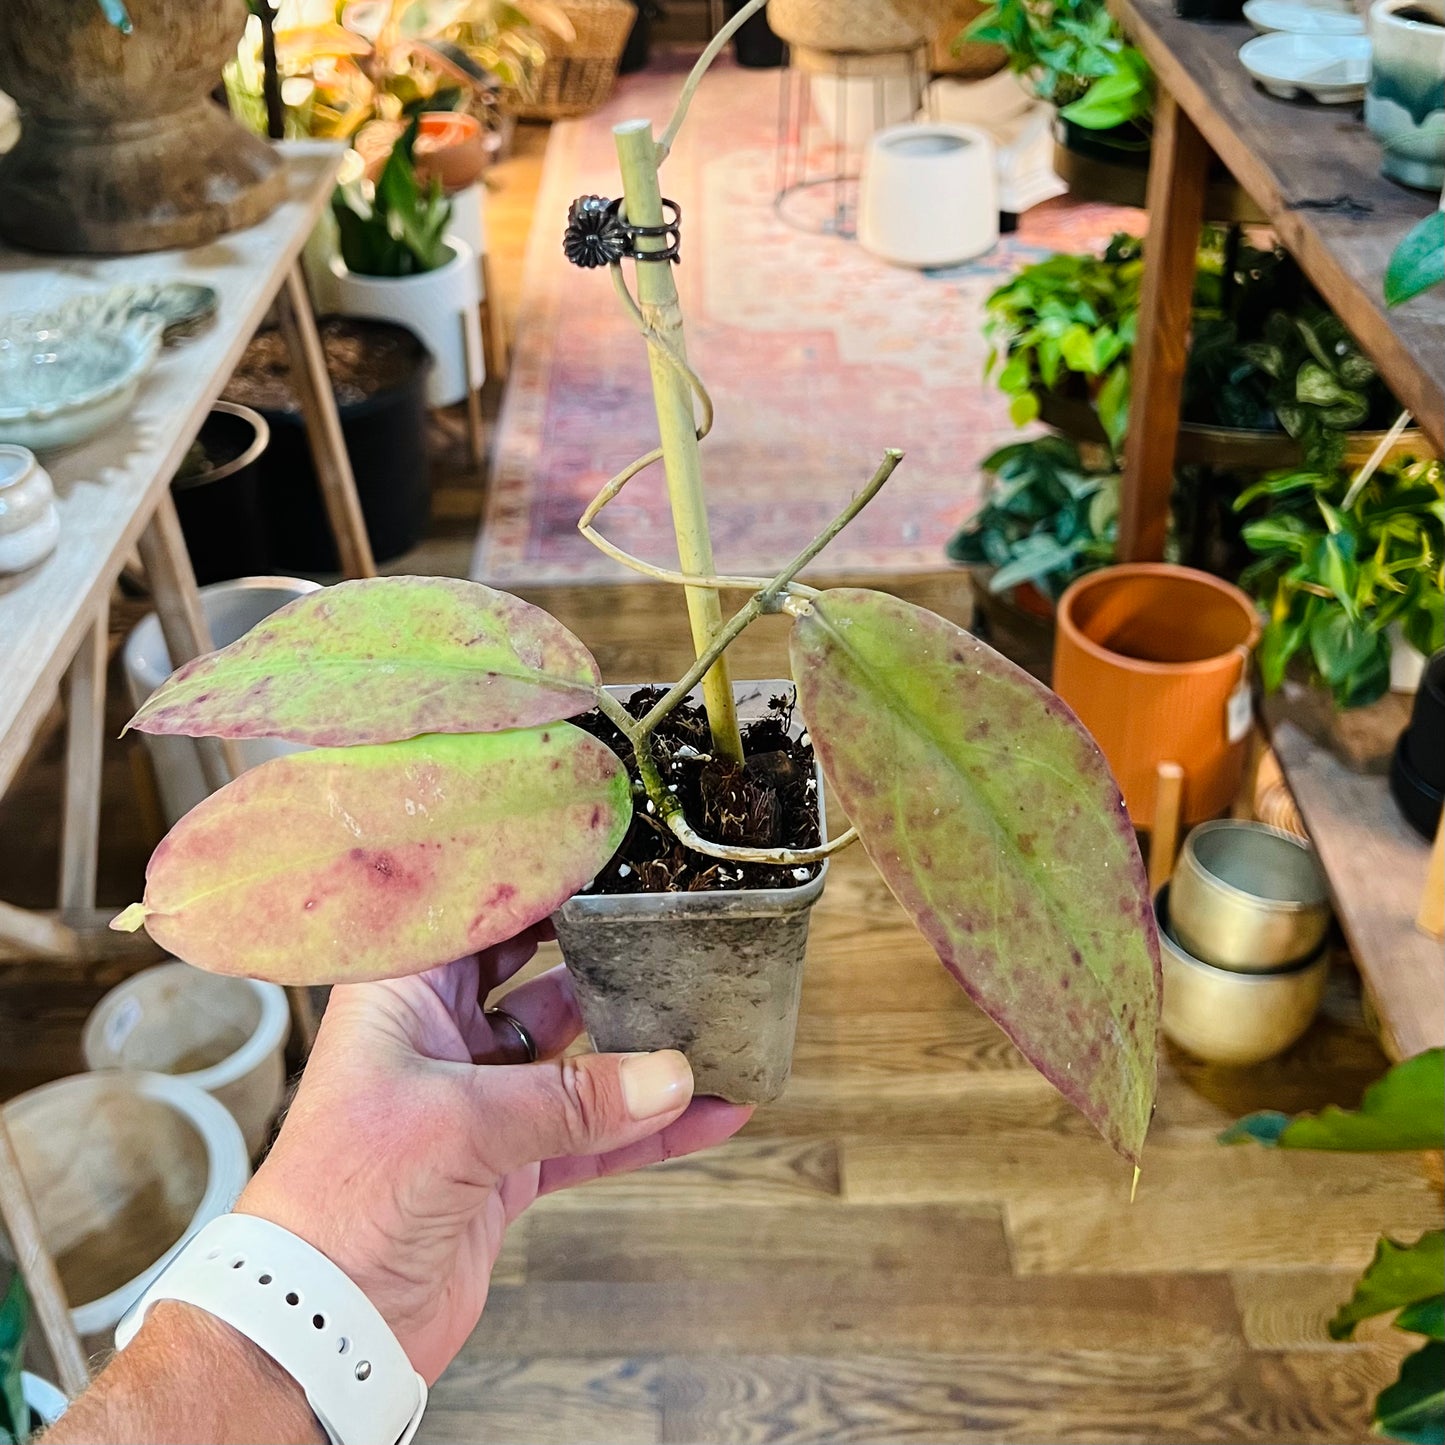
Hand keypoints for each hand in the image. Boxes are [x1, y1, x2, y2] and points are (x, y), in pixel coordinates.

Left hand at [236, 924, 751, 1382]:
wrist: (317, 1325)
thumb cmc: (342, 1199)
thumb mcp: (457, 1125)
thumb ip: (569, 1100)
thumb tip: (669, 1076)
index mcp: (402, 993)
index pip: (480, 915)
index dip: (542, 884)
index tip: (613, 862)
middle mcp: (442, 1035)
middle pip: (538, 975)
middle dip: (603, 959)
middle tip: (671, 928)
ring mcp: (481, 1102)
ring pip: (577, 1057)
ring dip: (638, 1049)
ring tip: (708, 1021)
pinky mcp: (511, 1165)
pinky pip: (593, 1135)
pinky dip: (646, 1129)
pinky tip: (706, 1114)